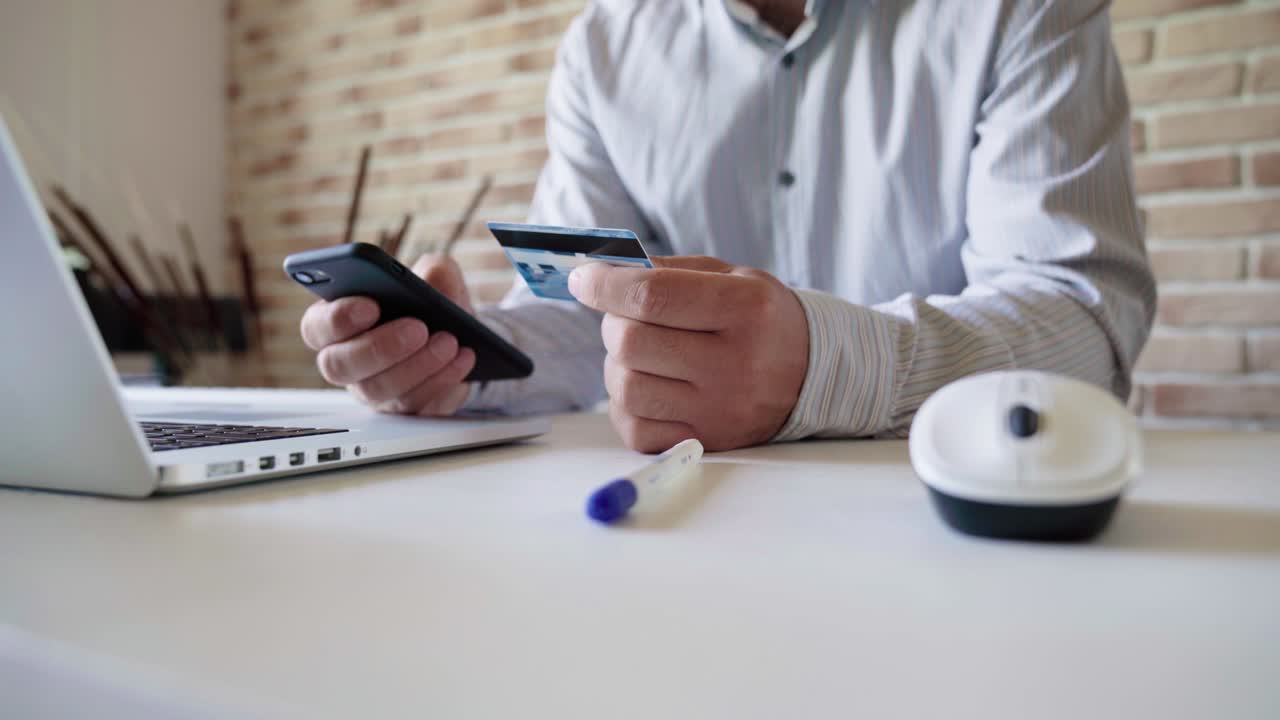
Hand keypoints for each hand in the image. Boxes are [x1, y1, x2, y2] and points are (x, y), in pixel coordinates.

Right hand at [299, 254, 476, 415]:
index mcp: (338, 321)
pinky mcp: (403, 409)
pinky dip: (442, 380)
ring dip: (418, 365)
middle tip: (418, 328)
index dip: (337, 318)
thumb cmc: (431, 304)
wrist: (462, 338)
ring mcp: (372, 389)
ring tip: (450, 342)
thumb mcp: (436, 276)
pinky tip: (463, 359)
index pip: (316, 326)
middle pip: (339, 365)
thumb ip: (433, 270)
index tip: (370, 306)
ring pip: (379, 389)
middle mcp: (347, 360)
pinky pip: (415, 405)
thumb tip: (432, 281)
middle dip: (380, 346)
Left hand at [569, 256, 808, 451]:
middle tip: (623, 316)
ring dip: (617, 365)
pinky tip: (647, 387)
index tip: (583, 278)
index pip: (652, 295)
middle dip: (612, 323)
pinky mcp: (707, 441)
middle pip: (631, 342)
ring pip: (627, 387)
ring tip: (640, 355)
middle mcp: (735, 362)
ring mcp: (721, 409)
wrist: (811, 374)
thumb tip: (601, 272)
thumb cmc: (759, 319)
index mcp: (744, 307)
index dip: (605, 284)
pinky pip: (635, 429)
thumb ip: (669, 271)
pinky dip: (626, 406)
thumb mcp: (731, 277)